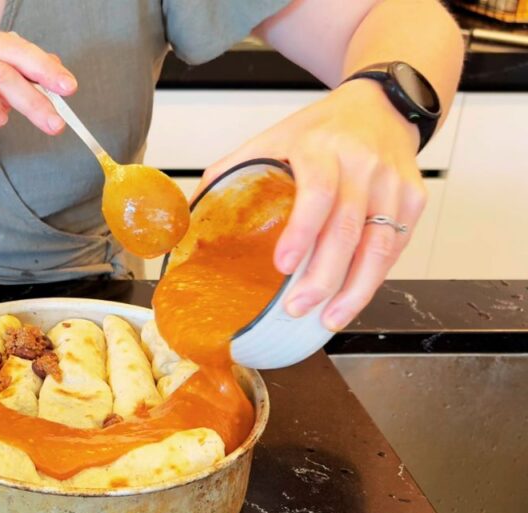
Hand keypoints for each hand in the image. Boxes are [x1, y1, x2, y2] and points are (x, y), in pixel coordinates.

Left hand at [200, 79, 427, 330]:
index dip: (302, 231)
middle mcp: (362, 164)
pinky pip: (396, 247)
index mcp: (321, 148)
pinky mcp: (414, 200)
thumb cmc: (319, 130)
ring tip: (328, 318)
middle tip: (297, 307)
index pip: (319, 192)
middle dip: (324, 276)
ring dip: (355, 289)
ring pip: (381, 245)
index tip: (282, 265)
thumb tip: (186, 215)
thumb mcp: (270, 138)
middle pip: (349, 228)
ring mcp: (393, 183)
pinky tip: (352, 298)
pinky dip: (374, 278)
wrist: (380, 105)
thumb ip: (229, 173)